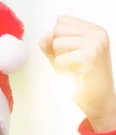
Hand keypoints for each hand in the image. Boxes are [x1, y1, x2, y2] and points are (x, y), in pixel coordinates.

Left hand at [40, 15, 115, 131]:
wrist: (98, 102)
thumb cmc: (80, 80)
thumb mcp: (62, 57)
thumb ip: (50, 44)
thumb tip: (46, 36)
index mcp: (94, 29)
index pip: (61, 21)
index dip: (57, 39)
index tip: (72, 54)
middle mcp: (97, 33)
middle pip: (57, 29)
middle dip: (57, 49)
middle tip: (73, 62)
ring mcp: (96, 43)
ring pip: (56, 42)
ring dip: (59, 59)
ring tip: (74, 68)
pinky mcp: (90, 56)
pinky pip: (58, 59)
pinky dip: (62, 70)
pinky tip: (76, 75)